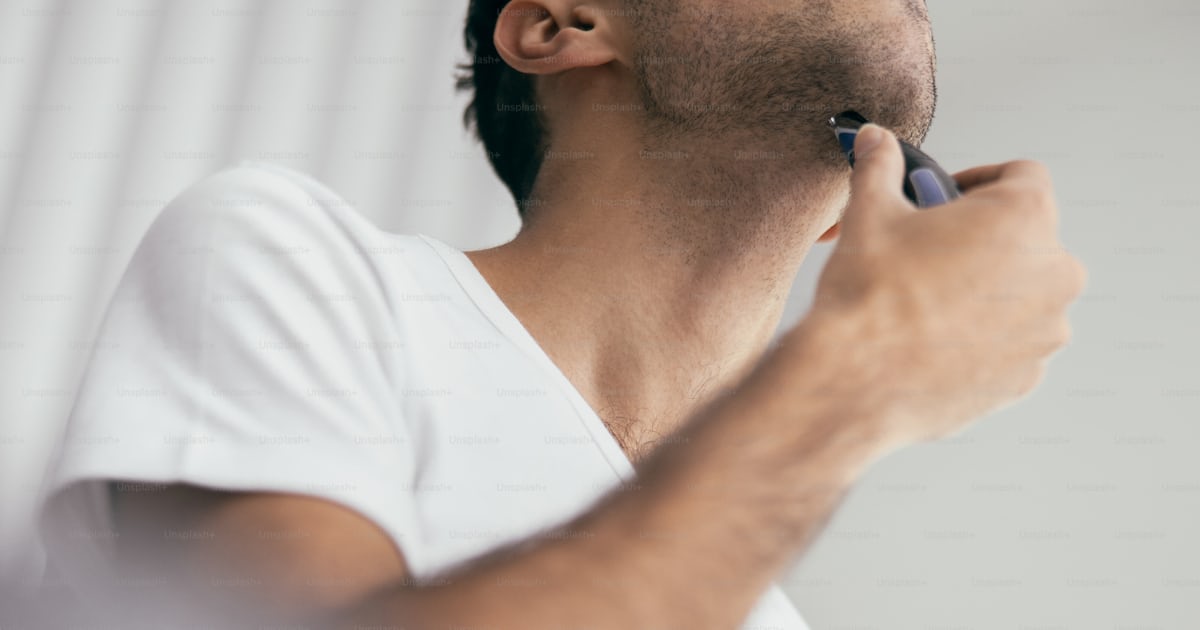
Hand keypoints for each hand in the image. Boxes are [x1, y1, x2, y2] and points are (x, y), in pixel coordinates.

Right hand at [795, 123, 1086, 450]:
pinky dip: (983, 338)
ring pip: (1022, 294)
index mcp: (1024, 217)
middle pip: (1027, 238)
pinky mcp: (1026, 376)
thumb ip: (879, 167)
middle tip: (928, 253)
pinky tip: (932, 342)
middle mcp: (1054, 272)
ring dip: (987, 290)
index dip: (979, 181)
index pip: (1022, 176)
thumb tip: (873, 139)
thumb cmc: (868, 293)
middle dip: (983, 240)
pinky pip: (1012, 343)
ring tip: (926, 302)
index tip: (943, 200)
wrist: (853, 380)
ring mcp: (1045, 330)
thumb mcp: (869, 212)